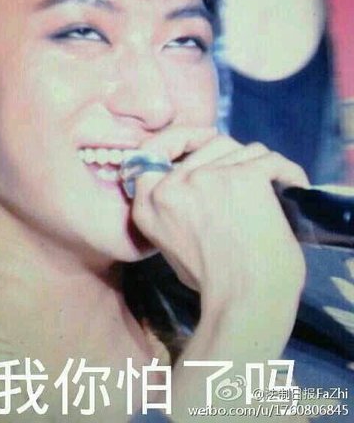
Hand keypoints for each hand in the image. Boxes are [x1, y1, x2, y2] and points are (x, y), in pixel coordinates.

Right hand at [131, 128, 306, 352]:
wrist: (245, 301)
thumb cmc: (213, 285)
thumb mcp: (170, 245)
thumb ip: (171, 209)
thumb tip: (193, 183)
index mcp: (148, 201)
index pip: (157, 149)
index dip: (181, 141)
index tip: (201, 142)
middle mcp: (172, 183)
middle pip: (207, 146)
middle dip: (230, 160)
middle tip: (247, 183)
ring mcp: (208, 176)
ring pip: (240, 148)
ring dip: (257, 165)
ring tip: (270, 189)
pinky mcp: (244, 176)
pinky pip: (271, 159)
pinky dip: (288, 172)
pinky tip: (293, 185)